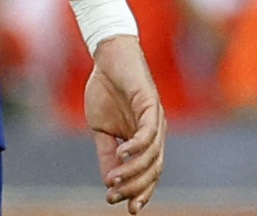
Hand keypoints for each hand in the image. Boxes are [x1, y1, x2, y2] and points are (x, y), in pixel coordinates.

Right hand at [85, 35, 165, 213]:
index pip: (148, 173)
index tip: (126, 208)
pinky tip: (122, 154)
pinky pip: (148, 133)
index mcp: (145, 139)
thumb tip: (109, 180)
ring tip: (113, 180)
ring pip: (152, 155)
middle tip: (115, 198)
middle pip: (153, 169)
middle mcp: (156, 133)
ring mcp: (156, 119)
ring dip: (133, 171)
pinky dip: (136, 147)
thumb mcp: (101, 128)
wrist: (108, 56)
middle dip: (136, 188)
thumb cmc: (106, 89)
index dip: (140, 191)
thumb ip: (107, 152)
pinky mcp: (151, 104)